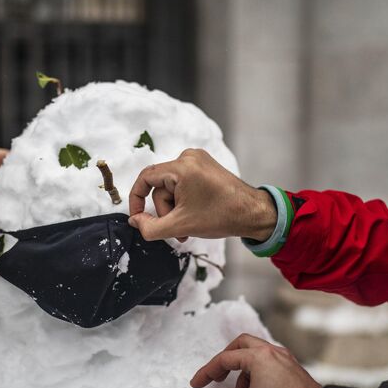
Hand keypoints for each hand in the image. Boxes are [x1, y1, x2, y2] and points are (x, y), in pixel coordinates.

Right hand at [128, 149, 276, 241]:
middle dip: (166, 211)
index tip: (137, 217)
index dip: (136, 199)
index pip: (146, 178)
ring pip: (172, 188)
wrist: (254, 213)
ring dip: (175, 209)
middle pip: (161, 187)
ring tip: (188, 226)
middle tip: (177, 230)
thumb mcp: (180, 226)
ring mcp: (198, 161)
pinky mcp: (205, 168)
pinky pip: (183, 185)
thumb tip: (134, 221)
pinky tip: (194, 215)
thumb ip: (151, 227)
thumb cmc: (221, 217)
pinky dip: (184, 202)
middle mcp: (189, 158)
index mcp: (182, 167)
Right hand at [187, 333, 321, 387]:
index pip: (224, 358)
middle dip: (225, 360)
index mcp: (260, 357)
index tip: (197, 385)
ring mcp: (286, 361)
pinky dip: (256, 375)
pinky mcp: (294, 372)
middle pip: (241, 345)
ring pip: (256, 355)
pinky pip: (269, 364)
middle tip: (216, 377)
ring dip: (241, 371)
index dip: (206, 372)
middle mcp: (274, 353)